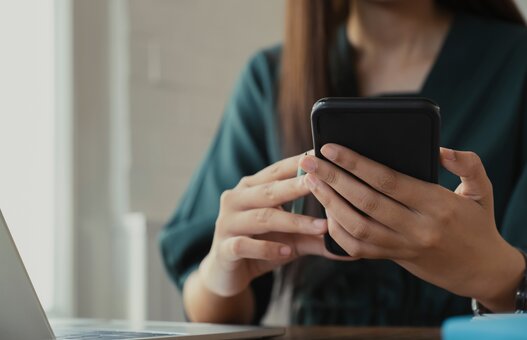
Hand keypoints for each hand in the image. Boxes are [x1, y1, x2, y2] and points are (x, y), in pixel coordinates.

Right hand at [200, 153, 346, 298]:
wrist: (227, 274)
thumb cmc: (262, 247)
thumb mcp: (291, 239)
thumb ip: (316, 234)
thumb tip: (352, 240)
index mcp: (251, 187)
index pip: (277, 171)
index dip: (299, 164)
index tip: (325, 158)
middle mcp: (236, 199)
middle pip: (270, 190)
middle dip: (298, 186)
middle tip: (325, 182)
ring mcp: (227, 222)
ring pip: (262, 218)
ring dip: (293, 222)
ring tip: (320, 226)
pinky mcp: (224, 248)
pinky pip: (245, 245)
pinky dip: (267, 248)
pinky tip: (287, 252)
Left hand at [299, 144, 524, 311]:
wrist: (479, 268)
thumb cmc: (477, 222)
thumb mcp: (481, 189)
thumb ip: (466, 163)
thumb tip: (439, 148)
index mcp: (437, 205)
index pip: (388, 181)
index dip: (355, 163)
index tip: (331, 148)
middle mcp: (417, 228)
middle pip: (365, 201)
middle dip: (332, 179)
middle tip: (309, 161)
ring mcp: (402, 247)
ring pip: (356, 226)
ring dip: (329, 203)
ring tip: (311, 181)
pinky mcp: (392, 258)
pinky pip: (357, 247)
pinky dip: (337, 229)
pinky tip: (324, 209)